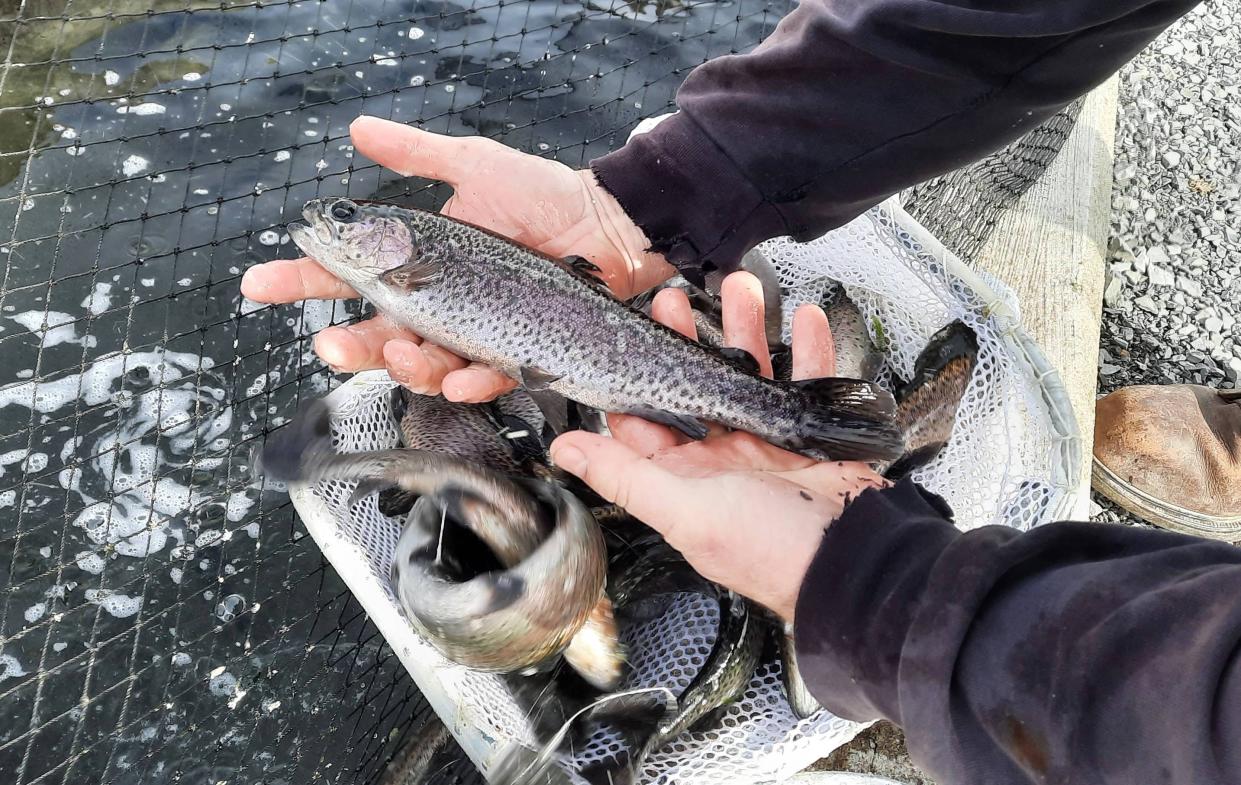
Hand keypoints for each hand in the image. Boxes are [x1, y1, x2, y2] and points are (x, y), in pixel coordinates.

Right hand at [240, 116, 674, 401]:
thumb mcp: (475, 166)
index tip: (259, 284)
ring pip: (421, 366)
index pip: (347, 275)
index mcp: (417, 263)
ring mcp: (472, 332)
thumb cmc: (543, 196)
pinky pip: (481, 378)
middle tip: (329, 344)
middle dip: (347, 346)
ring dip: (403, 368)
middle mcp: (437, 303)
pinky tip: (458, 376)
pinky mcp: (511, 353)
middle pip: (375, 335)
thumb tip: (358, 130)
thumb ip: (416, 154)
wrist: (605, 224)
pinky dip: (466, 382)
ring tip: (400, 355)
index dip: (301, 280)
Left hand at [549, 272, 889, 621]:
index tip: (628, 331)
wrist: (856, 562)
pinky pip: (808, 382)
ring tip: (742, 288)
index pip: (646, 419)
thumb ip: (625, 476)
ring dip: (748, 330)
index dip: (635, 375)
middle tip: (678, 297)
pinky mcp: (810, 435)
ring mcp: (769, 443)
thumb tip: (565, 452)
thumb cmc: (769, 550)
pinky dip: (809, 349)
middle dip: (691, 338)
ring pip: (752, 373)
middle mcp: (723, 458)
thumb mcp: (686, 511)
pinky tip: (803, 318)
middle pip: (699, 384)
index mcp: (686, 476)